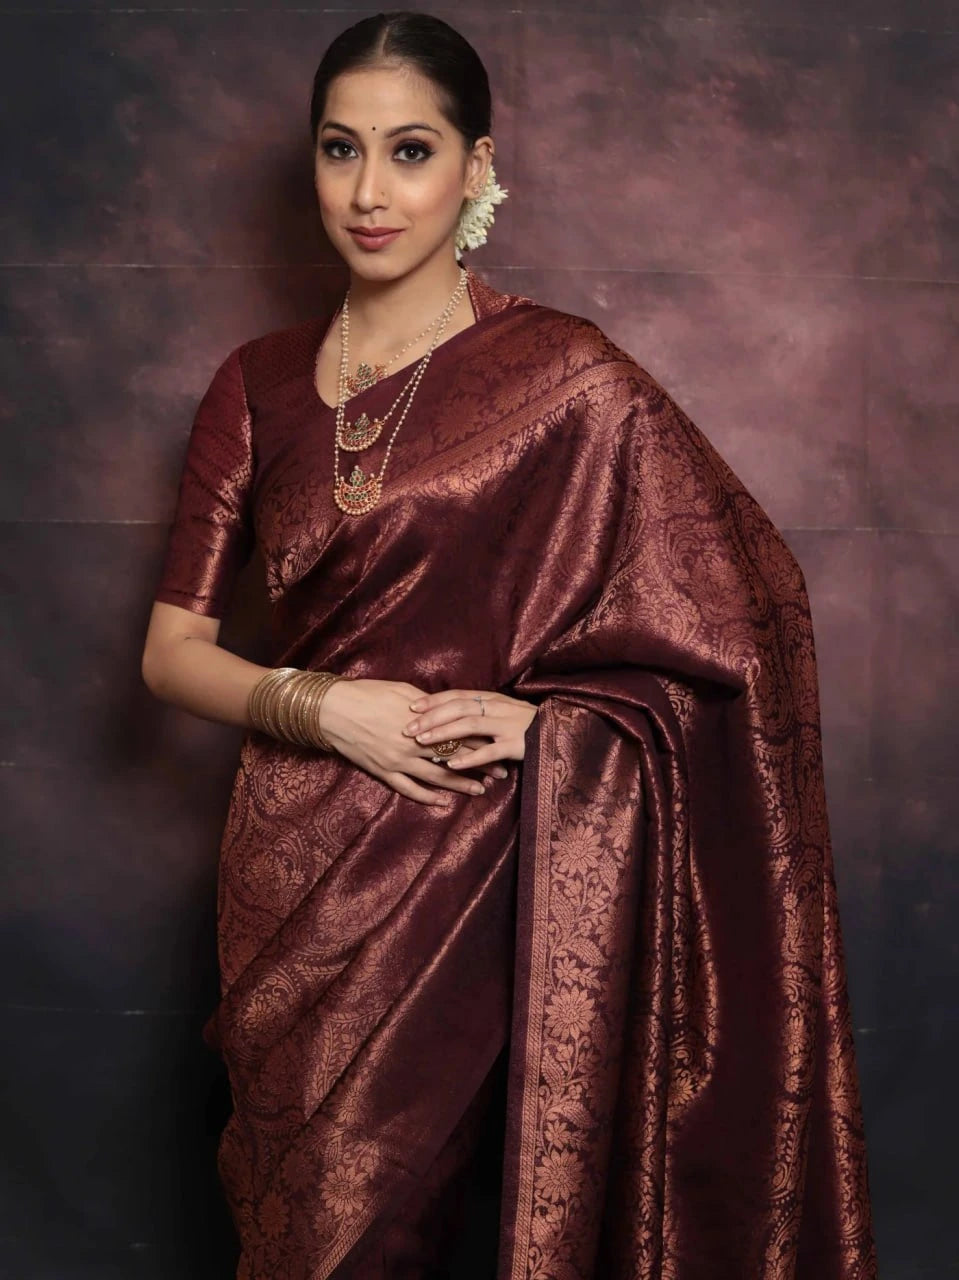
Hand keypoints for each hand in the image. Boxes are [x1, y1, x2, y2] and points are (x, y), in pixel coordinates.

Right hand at [317, 677, 512, 806]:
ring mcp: (399, 761)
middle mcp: (414, 744)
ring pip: (436, 777)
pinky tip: (443, 803)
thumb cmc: (368, 694)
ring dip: (460, 784)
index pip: (460, 733)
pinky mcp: (384, 772)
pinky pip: (409, 789)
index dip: (482, 742)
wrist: (334, 710)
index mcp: (422, 722)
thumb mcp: (404, 692)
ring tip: (480, 790)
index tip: (500, 746)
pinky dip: (427, 798)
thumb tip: (447, 710)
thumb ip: (429, 705)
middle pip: (455, 757)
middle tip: (501, 773)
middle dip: (480, 765)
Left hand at [402, 688, 538, 772]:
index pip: (456, 696)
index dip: (433, 700)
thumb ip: (478, 710)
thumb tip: (447, 714)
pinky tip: (453, 765)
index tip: (410, 706)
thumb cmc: (525, 724)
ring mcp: (507, 725)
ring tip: (423, 741)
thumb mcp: (501, 711)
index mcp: (491, 699)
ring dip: (444, 733)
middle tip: (408, 727)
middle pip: (458, 707)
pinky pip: (489, 751)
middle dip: (431, 717)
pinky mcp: (517, 744)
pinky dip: (470, 758)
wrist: (561, 731)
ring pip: (470, 725)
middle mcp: (497, 708)